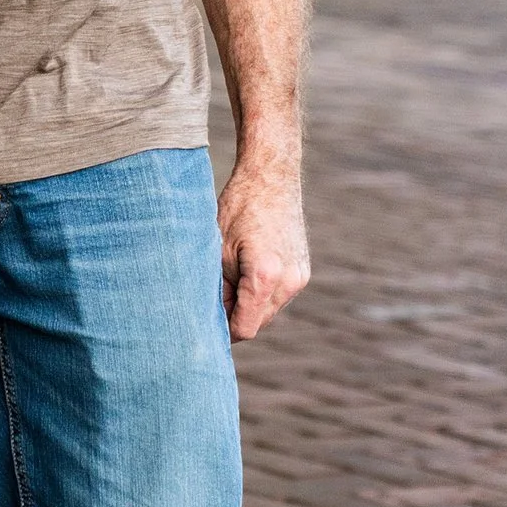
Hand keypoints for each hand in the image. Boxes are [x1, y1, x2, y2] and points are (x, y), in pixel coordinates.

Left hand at [220, 159, 309, 338]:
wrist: (271, 176)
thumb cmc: (238, 208)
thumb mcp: (217, 251)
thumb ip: (218, 290)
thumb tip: (216, 318)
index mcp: (265, 276)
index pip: (245, 328)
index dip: (222, 330)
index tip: (203, 323)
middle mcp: (289, 281)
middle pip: (258, 322)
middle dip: (235, 316)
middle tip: (213, 295)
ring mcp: (300, 276)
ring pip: (269, 310)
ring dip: (249, 304)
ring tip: (231, 276)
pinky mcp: (303, 270)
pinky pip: (278, 296)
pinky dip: (262, 292)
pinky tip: (247, 269)